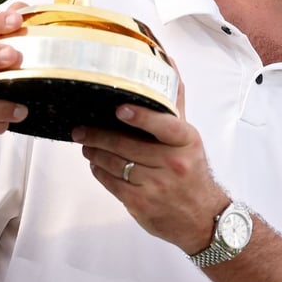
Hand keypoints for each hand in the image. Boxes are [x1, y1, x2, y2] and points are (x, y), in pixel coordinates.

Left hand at [75, 72, 228, 254]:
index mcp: (186, 142)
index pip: (164, 125)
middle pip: (127, 145)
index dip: (141, 117)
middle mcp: (173, 163)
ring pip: (114, 163)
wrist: (202, 217)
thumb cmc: (192, 171)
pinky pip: (111, 182)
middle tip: (80, 128)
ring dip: (94, 152)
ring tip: (86, 144)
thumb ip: (175, 104)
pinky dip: (98, 171)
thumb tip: (168, 64)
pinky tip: (95, 163)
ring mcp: (156, 185)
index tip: (120, 109)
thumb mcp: (189, 139)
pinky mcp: (141, 203)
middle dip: (98, 135)